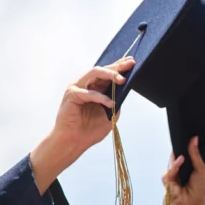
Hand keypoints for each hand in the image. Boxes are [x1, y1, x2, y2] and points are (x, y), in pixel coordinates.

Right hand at [31, 58, 135, 193]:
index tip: (132, 62)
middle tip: (130, 64)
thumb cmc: (90, 130)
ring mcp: (78, 88)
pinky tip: (110, 103)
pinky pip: (89, 93)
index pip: (108, 74)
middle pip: (102, 70)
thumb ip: (117, 102)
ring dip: (110, 74)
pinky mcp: (72, 95)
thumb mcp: (110, 115)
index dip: (120, 66)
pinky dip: (101, 97)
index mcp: (95, 88)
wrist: (74, 142)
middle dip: (117, 66)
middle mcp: (86, 85)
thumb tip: (125, 90)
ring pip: (94, 73)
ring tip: (122, 80)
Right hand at [162, 136, 204, 204]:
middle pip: (177, 155)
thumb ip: (195, 155)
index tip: (189, 132)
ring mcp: (172, 176)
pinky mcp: (168, 182)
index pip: (185, 152)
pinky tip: (181, 159)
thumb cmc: (199, 190)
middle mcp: (179, 170)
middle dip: (180, 146)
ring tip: (184, 143)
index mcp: (188, 167)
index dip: (186, 144)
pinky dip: (175, 165)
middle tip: (184, 134)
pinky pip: (169, 171)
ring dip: (178, 154)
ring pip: (172, 161)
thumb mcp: (200, 170)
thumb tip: (194, 139)